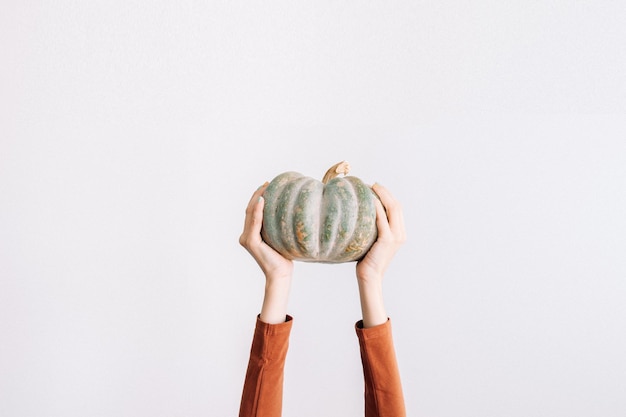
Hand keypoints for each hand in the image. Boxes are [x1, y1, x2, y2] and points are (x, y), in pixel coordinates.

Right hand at [239, 183, 292, 323]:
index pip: (253, 212)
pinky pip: (254, 222)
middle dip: (257, 194)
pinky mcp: (250, 242)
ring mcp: (247, 239)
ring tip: (265, 187)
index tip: (267, 185)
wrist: (281, 274)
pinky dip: (257, 210)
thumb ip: (279, 226)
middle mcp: (246, 235)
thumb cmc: (284, 258)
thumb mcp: (281, 237)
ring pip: (250, 213)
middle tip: (267, 183)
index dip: (258, 197)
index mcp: (251, 234)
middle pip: (250, 210)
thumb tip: (292, 210)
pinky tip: (263, 200)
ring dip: (256, 198)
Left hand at [356, 183, 405, 284]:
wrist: (369, 277)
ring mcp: (395, 237)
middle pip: (397, 205)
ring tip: (371, 187)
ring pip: (392, 208)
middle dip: (386, 192)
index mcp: (400, 233)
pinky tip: (368, 199)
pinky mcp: (387, 240)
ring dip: (382, 195)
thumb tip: (361, 215)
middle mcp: (400, 234)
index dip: (388, 195)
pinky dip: (376, 206)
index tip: (376, 188)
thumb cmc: (366, 260)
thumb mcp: (372, 241)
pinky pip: (382, 218)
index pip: (397, 209)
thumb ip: (373, 229)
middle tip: (373, 184)